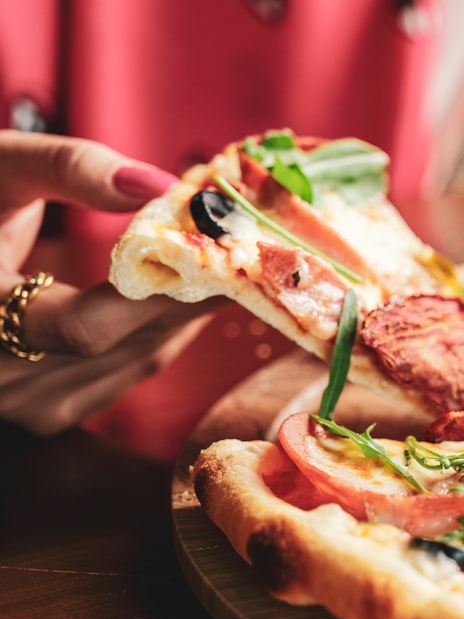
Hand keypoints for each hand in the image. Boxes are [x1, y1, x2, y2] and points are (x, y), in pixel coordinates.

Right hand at [0, 130, 212, 434]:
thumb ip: (68, 168)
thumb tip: (162, 184)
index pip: (84, 327)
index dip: (157, 292)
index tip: (215, 251)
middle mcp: (0, 375)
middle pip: (126, 344)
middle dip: (191, 293)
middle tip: (245, 252)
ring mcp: (25, 404)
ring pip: (138, 360)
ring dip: (188, 312)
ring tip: (229, 266)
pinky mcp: (50, 411)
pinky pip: (129, 371)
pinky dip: (165, 330)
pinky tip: (192, 294)